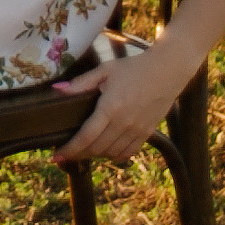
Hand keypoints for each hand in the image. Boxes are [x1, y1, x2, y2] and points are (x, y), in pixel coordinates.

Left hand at [48, 34, 187, 165]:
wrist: (168, 71)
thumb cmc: (133, 68)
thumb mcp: (105, 70)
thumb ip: (81, 83)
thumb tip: (57, 90)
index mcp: (110, 108)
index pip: (86, 137)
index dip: (70, 150)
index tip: (56, 156)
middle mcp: (124, 124)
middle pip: (96, 149)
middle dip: (79, 154)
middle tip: (67, 153)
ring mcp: (137, 131)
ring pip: (111, 153)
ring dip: (95, 155)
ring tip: (84, 149)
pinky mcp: (147, 134)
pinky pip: (128, 153)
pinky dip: (114, 155)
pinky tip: (107, 150)